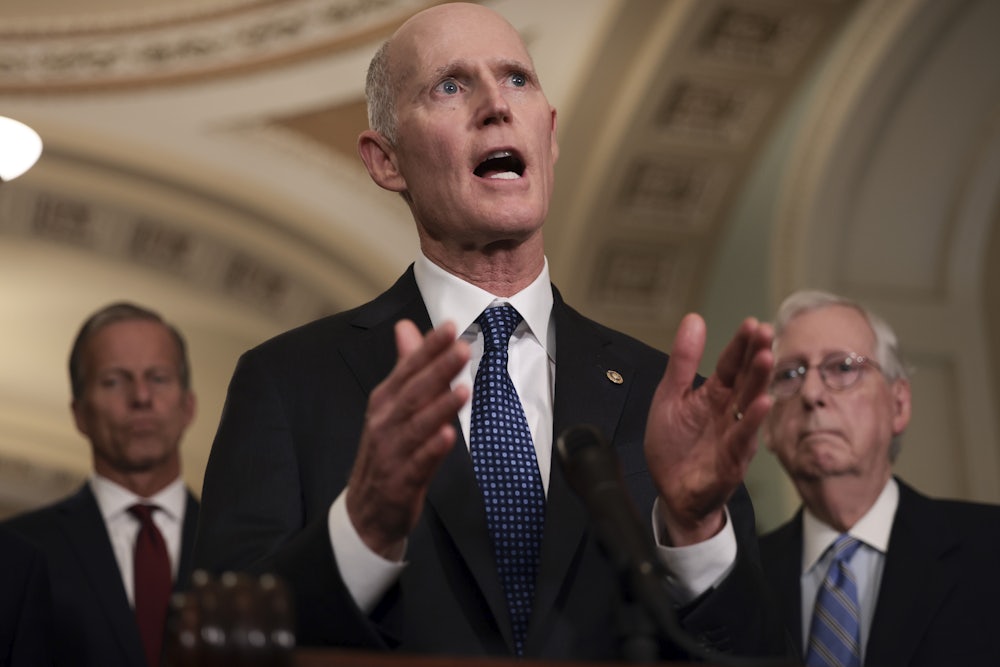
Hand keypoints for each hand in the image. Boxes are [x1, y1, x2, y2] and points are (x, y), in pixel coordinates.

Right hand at [346, 320, 470, 558]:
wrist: (366, 511)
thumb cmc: (386, 449)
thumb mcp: (391, 404)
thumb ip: (404, 366)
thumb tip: (405, 325)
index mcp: (384, 401)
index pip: (407, 368)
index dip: (428, 348)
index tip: (450, 327)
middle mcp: (384, 423)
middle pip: (413, 393)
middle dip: (437, 370)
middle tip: (462, 349)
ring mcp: (391, 452)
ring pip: (417, 426)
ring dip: (440, 408)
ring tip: (462, 389)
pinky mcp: (401, 482)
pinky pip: (418, 464)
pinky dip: (432, 450)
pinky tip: (449, 436)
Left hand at [644, 314, 773, 545]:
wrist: (671, 492)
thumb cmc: (674, 445)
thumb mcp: (670, 397)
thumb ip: (683, 361)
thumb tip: (694, 319)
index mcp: (714, 394)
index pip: (732, 363)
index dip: (741, 344)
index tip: (751, 322)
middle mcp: (730, 411)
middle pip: (747, 378)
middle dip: (756, 354)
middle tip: (765, 331)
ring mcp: (735, 434)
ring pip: (751, 404)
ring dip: (759, 381)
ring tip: (766, 357)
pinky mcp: (733, 459)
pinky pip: (744, 436)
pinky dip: (753, 420)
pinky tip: (762, 402)